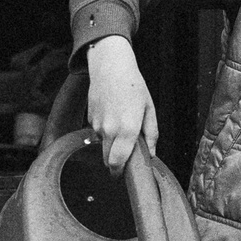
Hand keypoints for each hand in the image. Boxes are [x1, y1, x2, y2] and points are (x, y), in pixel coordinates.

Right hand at [84, 36, 157, 173]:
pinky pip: (96, 133)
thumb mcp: (149, 108)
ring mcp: (97, 125)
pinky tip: (112, 116)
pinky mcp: (89, 119)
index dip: (119, 172)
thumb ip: (151, 133)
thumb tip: (151, 153)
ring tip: (121, 126)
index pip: (118, 162)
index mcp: (128, 129)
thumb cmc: (133, 85)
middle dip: (115, 162)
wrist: (110, 66)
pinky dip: (103, 132)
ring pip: (102, 146)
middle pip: (107, 160)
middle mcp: (110, 130)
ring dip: (110, 144)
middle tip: (125, 156)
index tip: (124, 174)